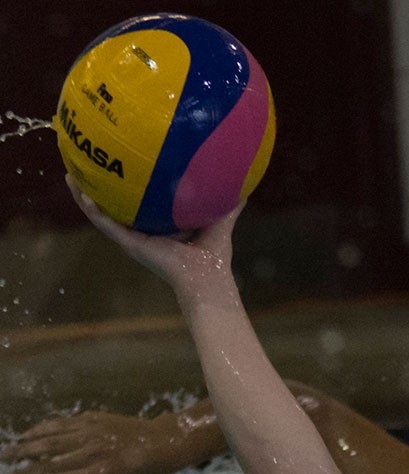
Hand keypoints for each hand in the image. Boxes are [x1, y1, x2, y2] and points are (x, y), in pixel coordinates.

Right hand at [2, 411, 196, 473]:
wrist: (163, 442)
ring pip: (48, 441)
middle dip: (19, 471)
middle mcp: (91, 453)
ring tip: (3, 455)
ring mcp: (90, 434)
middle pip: (46, 462)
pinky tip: (25, 436)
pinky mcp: (90, 419)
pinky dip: (39, 430)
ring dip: (22, 448)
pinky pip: (59, 424)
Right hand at [65, 174, 239, 298]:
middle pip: (115, 207)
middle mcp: (143, 233)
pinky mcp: (129, 244)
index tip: (120, 168)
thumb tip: (242, 186)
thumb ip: (227, 205)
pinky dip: (92, 209)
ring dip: (84, 195)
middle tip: (86, 166)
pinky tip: (81, 192)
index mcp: (160, 228)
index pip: (140, 205)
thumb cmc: (214, 256)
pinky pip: (105, 224)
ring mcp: (133, 239)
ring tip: (71, 176)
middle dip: (100, 188)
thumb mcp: (219, 222)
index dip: (129, 189)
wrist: (206, 277)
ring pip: (102, 214)